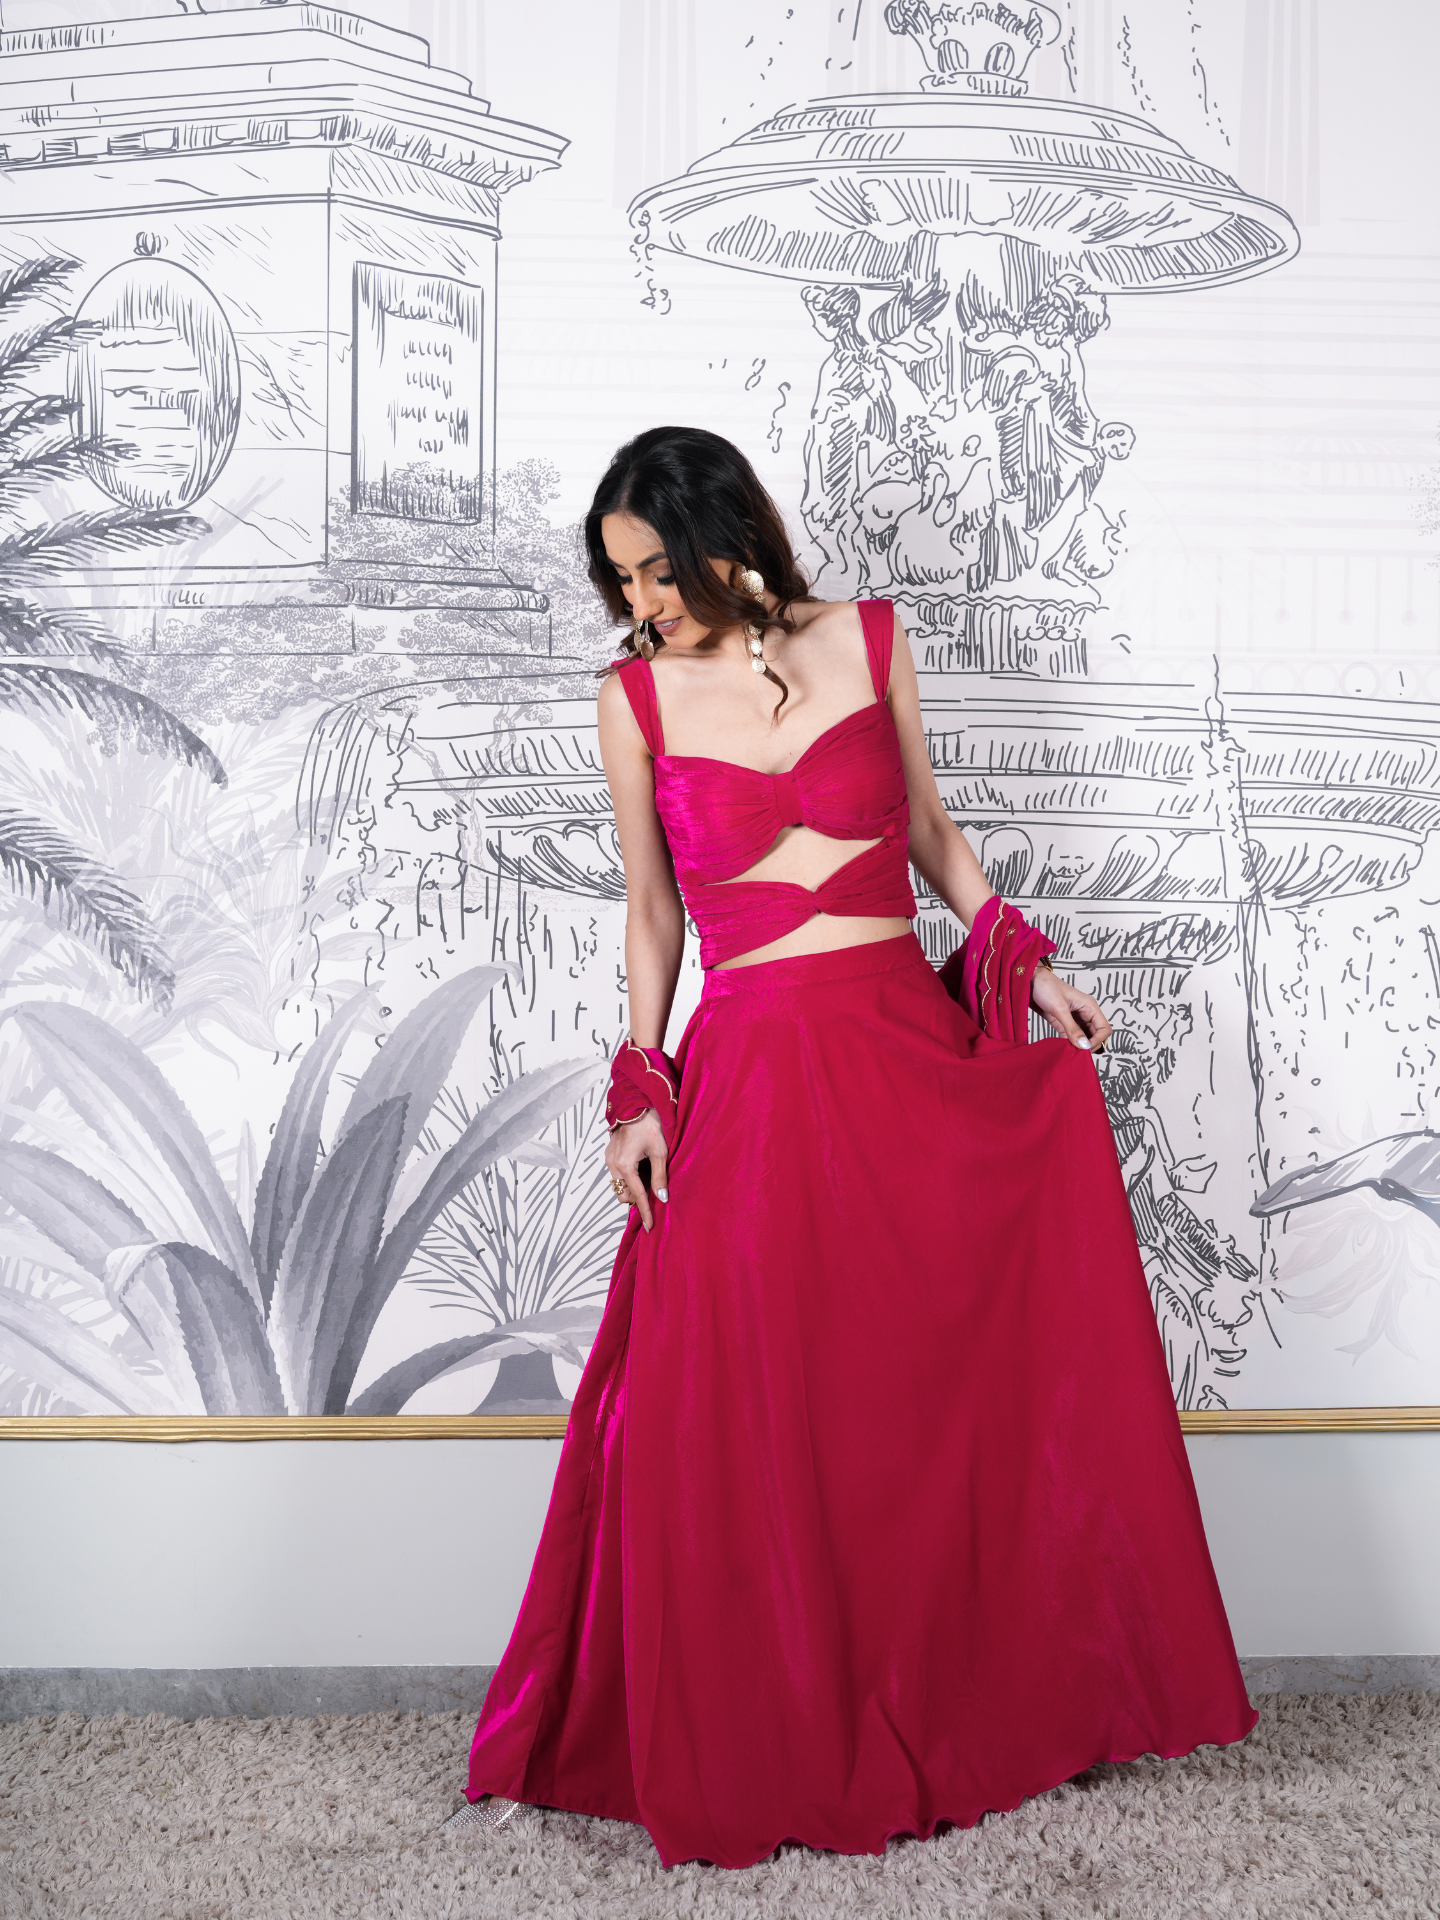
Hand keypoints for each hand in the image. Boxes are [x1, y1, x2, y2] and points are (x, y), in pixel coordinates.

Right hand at [605, 1107, 669, 1231]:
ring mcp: (609, 1159)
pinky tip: (641, 1169)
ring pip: (619, 1185)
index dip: (645, 1211)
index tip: (650, 1226)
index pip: (636, 1195)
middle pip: (624, 1195)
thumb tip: (662, 1198)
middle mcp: (612, 1163)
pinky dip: (628, 1178)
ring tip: (649, 1178)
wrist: (636, 1104)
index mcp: (624, 1164)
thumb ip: (659, 1177)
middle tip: (655, 1193)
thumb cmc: (650, 1124)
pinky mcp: (609, 1154)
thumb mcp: (659, 1152)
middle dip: (637, 1199)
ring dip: (633, 1188)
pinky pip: (617, 1174)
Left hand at [1030, 964, 1111, 1054]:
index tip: (1085, 1048)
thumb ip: (1072, 1028)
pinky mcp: (1063, 1023)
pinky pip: (1071, 1037)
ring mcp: (1074, 1019)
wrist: (1029, 982)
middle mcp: (1085, 1013)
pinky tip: (1064, 1048)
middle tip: (1078, 1053)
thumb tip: (1084, 1045)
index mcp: (1090, 1006)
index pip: (1104, 1028)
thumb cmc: (1046, 988)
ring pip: (1084, 1037)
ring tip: (1070, 1052)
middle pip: (1096, 1035)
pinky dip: (1069, 1044)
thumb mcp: (1060, 1009)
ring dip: (1079, 1046)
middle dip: (1089, 1045)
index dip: (1098, 1040)